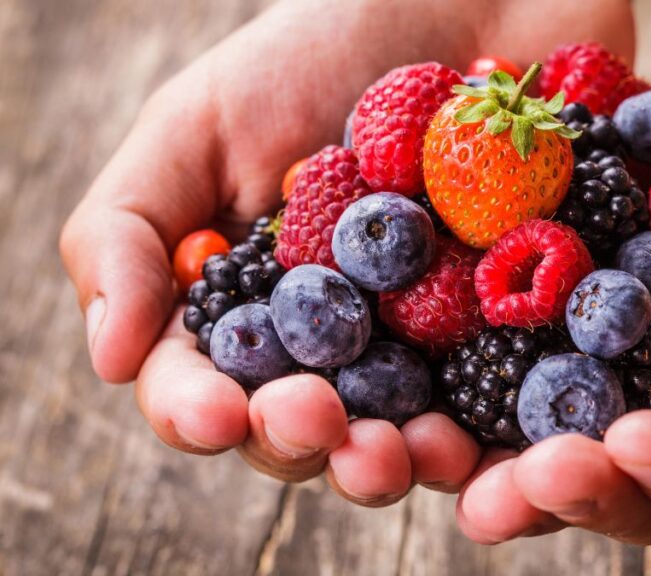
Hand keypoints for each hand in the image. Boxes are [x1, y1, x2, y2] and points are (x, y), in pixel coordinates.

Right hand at [59, 0, 633, 499]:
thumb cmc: (328, 48)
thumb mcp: (204, 120)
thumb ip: (129, 229)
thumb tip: (109, 358)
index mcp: (257, 306)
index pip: (208, 388)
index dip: (202, 412)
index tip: (219, 414)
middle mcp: (344, 342)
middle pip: (311, 431)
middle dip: (308, 443)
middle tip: (322, 426)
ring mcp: (436, 345)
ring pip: (409, 438)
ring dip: (403, 461)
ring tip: (413, 450)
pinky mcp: (524, 332)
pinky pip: (517, 399)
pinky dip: (504, 425)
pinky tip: (497, 434)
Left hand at [456, 0, 650, 544]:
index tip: (634, 444)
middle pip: (644, 478)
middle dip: (582, 486)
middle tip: (521, 482)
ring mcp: (643, 352)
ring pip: (571, 422)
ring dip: (506, 447)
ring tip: (440, 455)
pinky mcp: (586, 291)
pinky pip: (529, 328)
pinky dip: (477, 344)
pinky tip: (421, 354)